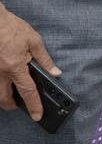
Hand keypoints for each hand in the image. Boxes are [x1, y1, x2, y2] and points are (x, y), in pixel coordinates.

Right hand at [0, 6, 56, 120]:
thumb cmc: (10, 27)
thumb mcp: (34, 41)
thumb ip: (45, 59)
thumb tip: (55, 73)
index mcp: (15, 67)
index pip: (27, 92)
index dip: (34, 106)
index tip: (38, 116)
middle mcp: (0, 72)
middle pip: (4, 98)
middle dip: (13, 106)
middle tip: (21, 106)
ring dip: (3, 96)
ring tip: (12, 95)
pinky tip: (4, 81)